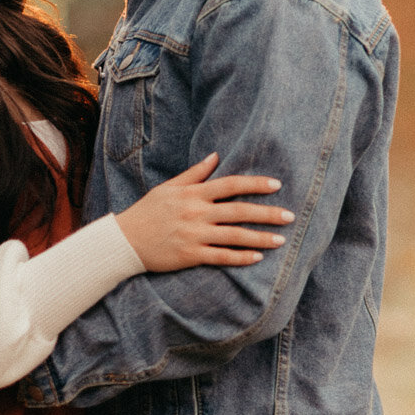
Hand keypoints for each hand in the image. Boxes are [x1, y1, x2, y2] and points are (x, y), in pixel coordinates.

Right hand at [115, 154, 293, 272]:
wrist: (124, 240)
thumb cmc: (147, 211)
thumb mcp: (169, 187)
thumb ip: (194, 173)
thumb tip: (215, 156)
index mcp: (193, 194)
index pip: (231, 185)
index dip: (255, 185)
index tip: (276, 186)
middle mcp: (196, 213)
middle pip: (239, 211)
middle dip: (267, 214)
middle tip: (290, 216)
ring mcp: (194, 235)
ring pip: (234, 236)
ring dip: (260, 238)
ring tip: (280, 240)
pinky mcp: (190, 255)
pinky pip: (221, 257)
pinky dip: (240, 257)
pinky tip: (257, 257)